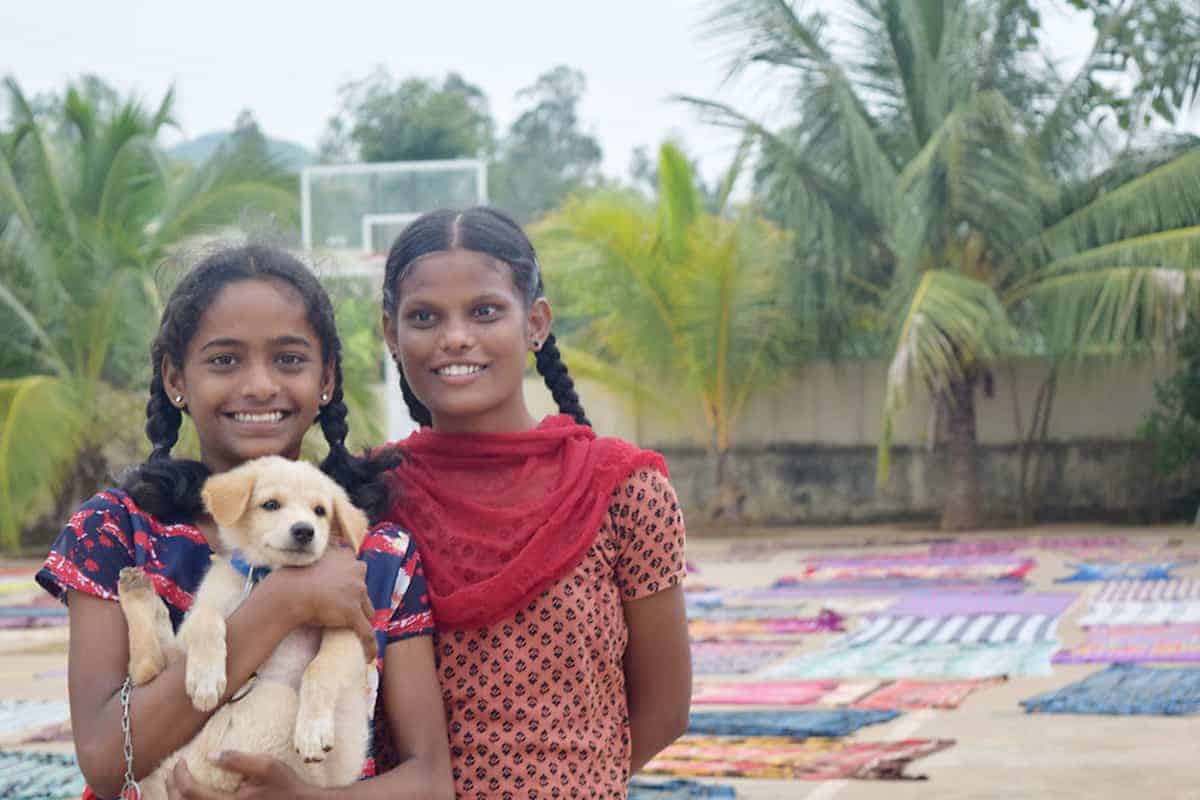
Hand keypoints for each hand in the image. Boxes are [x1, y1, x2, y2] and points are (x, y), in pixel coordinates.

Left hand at [165, 753, 312, 799]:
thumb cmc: (285, 786)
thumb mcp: (267, 765)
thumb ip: (238, 760)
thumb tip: (211, 755)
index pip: (192, 793)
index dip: (181, 776)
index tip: (181, 761)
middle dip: (172, 788)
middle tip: (173, 771)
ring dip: (177, 798)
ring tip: (175, 783)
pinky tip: (189, 795)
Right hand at [265, 547, 376, 661]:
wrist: (289, 591)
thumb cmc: (293, 578)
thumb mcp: (311, 560)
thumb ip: (322, 562)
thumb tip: (321, 563)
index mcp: (346, 557)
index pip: (356, 569)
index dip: (350, 581)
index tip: (344, 590)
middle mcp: (356, 572)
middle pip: (363, 590)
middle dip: (356, 600)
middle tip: (342, 610)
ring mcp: (356, 592)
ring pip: (367, 610)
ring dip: (361, 618)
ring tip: (354, 631)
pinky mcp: (352, 612)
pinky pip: (367, 633)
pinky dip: (370, 646)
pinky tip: (369, 657)